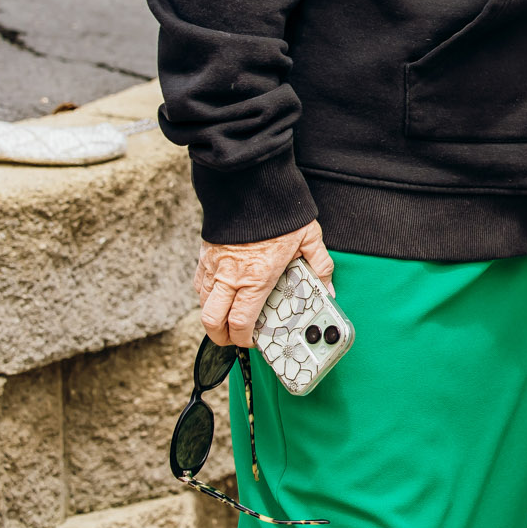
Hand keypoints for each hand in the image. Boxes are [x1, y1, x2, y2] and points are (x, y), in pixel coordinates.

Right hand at [194, 221, 333, 347]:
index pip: (240, 322)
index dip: (243, 338)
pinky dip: (206, 295)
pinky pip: (199, 284)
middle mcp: (230, 276)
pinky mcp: (204, 255)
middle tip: (232, 338)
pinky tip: (219, 294)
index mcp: (256, 277)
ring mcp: (214, 266)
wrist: (251, 187)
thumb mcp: (310, 239)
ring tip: (227, 318)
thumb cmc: (281, 214)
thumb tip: (327, 289)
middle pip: (211, 321)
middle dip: (219, 337)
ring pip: (202, 304)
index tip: (250, 340)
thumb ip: (320, 266)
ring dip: (212, 316)